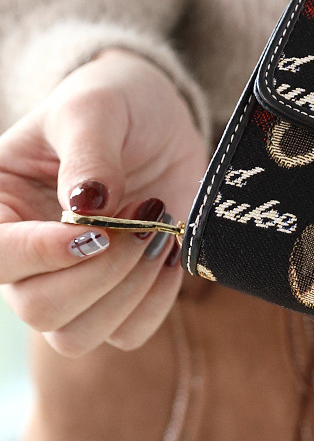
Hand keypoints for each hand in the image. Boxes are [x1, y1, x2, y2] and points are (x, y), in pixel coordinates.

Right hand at [0, 48, 207, 354]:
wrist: (158, 117)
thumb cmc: (113, 104)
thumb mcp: (95, 109)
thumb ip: (88, 154)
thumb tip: (86, 207)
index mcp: (2, 208)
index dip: (41, 255)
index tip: (95, 229)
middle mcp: (31, 256)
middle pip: (40, 310)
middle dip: (101, 272)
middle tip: (141, 218)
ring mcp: (76, 281)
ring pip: (79, 336)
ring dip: (129, 290)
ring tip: (157, 232)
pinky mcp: (122, 292)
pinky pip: (130, 333)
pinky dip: (156, 303)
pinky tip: (170, 253)